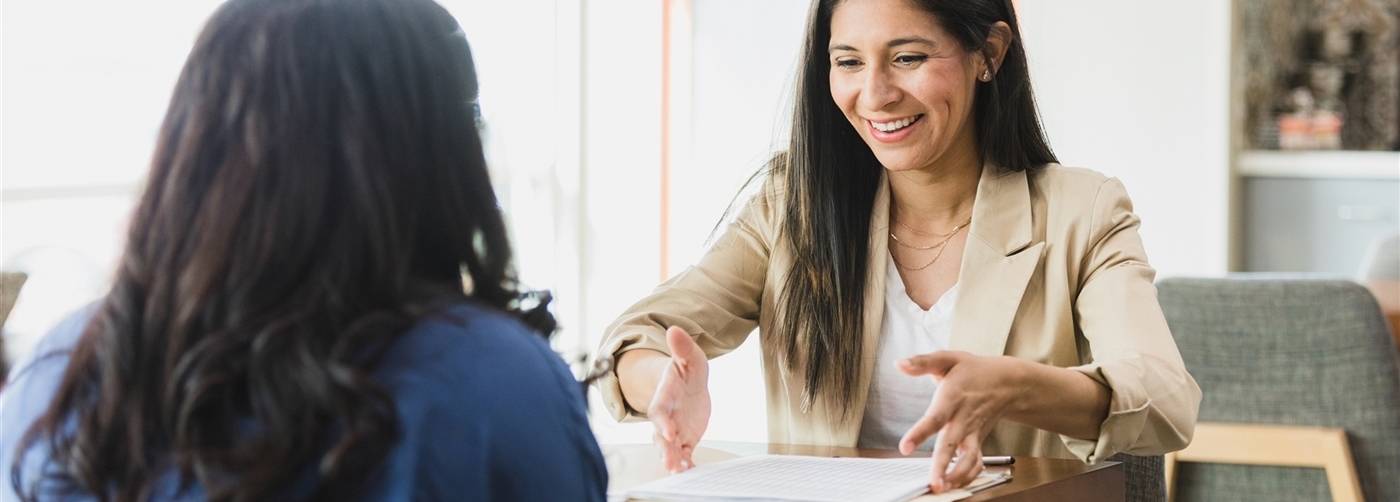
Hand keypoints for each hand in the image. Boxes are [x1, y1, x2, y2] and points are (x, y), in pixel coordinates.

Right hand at [649, 326, 711, 473]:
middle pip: (660, 436)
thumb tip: (675, 330)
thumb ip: (682, 347)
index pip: (659, 412)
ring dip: (672, 461)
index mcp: (664, 398)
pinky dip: (685, 464)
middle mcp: (666, 418)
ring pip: (669, 449)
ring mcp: (674, 430)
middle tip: (670, 463)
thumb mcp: (689, 357)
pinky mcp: (684, 440)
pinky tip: (691, 472)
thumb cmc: (685, 371)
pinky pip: (683, 455)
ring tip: (678, 472)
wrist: (687, 386)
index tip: (668, 432)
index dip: (662, 422)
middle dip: (664, 450)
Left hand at [897, 351, 1018, 493]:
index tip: (905, 447)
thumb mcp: (948, 359)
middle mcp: (964, 419)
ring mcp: (973, 432)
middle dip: (942, 466)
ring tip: (943, 488)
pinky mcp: (978, 441)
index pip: (935, 418)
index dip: (920, 434)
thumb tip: (899, 364)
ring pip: (968, 459)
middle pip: (952, 445)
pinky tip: (954, 484)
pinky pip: (977, 463)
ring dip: (958, 476)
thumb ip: (922, 362)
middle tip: (933, 484)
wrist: (1008, 382)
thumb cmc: (974, 370)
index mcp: (953, 398)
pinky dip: (968, 476)